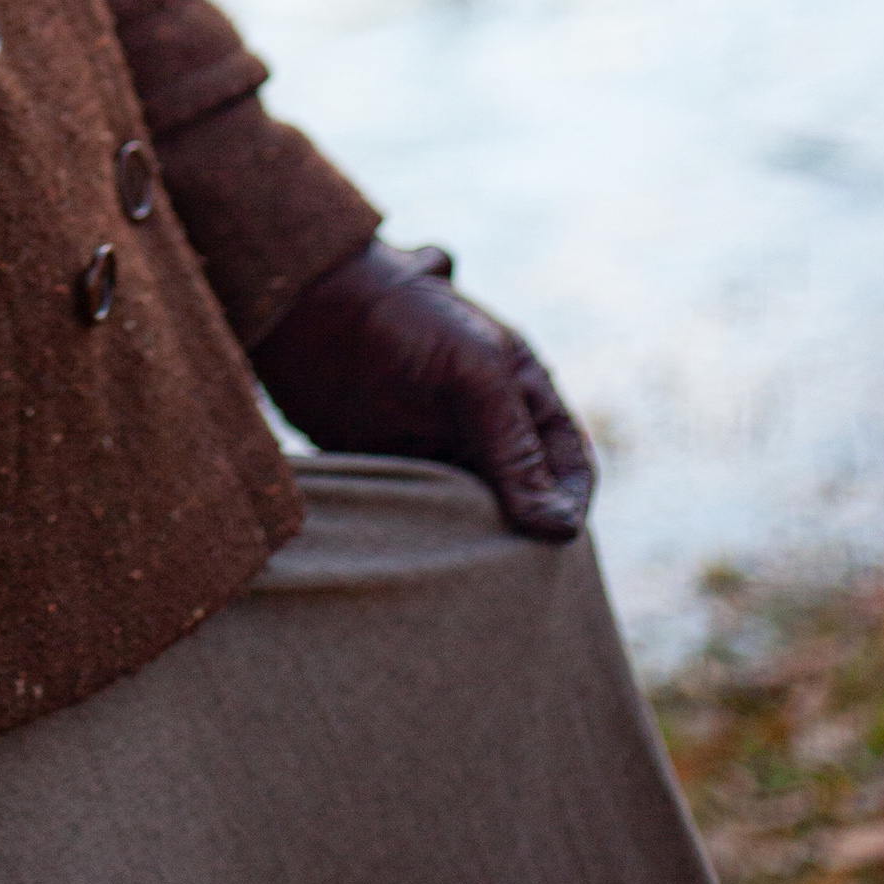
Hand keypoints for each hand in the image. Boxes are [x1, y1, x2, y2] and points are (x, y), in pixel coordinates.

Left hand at [251, 239, 596, 541]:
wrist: (311, 309)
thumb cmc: (403, 320)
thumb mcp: (474, 372)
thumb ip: (515, 447)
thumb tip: (559, 529)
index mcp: (523, 396)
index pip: (571, 465)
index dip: (572, 503)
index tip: (553, 540)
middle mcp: (490, 431)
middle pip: (531, 502)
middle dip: (528, 539)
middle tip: (513, 574)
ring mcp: (443, 454)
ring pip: (481, 520)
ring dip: (479, 547)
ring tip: (470, 574)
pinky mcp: (400, 474)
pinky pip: (430, 522)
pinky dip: (435, 543)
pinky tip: (429, 561)